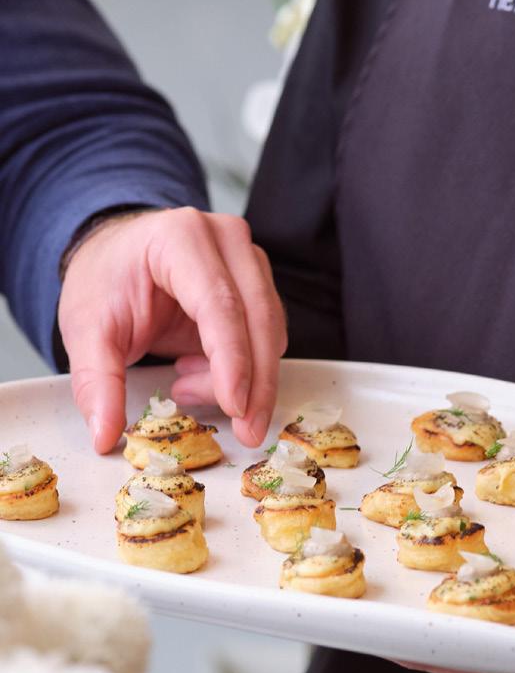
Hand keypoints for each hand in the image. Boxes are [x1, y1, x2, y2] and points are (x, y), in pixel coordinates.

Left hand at [58, 207, 286, 452]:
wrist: (114, 255)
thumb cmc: (105, 281)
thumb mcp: (86, 330)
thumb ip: (97, 383)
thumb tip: (105, 435)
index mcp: (180, 238)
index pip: (219, 304)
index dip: (232, 359)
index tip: (236, 406)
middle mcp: (226, 240)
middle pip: (258, 317)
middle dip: (257, 382)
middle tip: (247, 431)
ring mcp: (248, 258)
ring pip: (270, 330)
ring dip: (242, 377)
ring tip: (184, 385)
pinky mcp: (258, 282)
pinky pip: (267, 335)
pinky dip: (242, 368)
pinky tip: (195, 370)